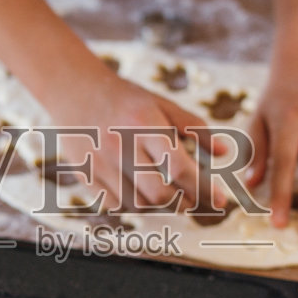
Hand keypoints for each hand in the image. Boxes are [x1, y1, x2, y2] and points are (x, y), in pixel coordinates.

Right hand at [44, 70, 223, 214]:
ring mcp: (101, 163)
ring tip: (168, 196)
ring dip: (160, 207)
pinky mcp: (86, 175)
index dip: (204, 189)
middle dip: (183, 203)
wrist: (75, 90)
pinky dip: (134, 206)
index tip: (220, 200)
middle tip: (191, 200)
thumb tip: (223, 152)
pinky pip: (116, 205)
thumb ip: (194, 127)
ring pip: (139, 205)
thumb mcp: (162, 104)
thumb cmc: (126, 98)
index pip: (180, 168)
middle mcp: (122, 146)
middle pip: (160, 194)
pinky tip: (142, 195)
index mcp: (145, 125)